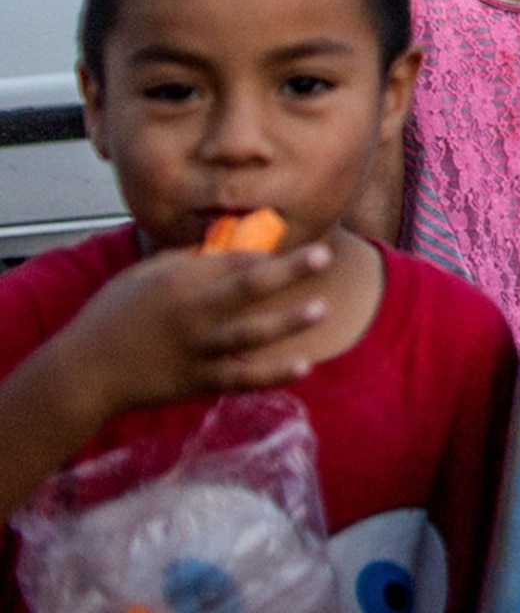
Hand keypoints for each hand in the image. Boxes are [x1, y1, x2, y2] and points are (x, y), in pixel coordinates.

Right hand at [47, 240, 336, 419]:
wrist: (85, 372)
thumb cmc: (114, 315)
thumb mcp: (145, 276)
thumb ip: (188, 261)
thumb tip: (230, 248)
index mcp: (179, 283)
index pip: (232, 262)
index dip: (266, 253)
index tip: (293, 247)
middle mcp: (192, 315)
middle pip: (247, 289)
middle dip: (288, 271)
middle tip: (325, 255)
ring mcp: (198, 350)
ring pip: (250, 334)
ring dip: (287, 322)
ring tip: (321, 308)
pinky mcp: (199, 382)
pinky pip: (242, 379)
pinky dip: (273, 374)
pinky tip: (305, 366)